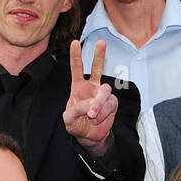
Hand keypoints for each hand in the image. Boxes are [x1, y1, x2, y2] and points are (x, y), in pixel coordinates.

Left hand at [62, 39, 117, 155]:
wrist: (89, 137)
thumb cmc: (76, 125)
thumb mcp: (69, 119)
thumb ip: (75, 110)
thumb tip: (90, 105)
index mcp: (78, 87)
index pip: (77, 69)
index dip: (76, 56)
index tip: (75, 43)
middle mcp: (92, 87)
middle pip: (97, 68)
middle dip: (99, 55)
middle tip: (101, 42)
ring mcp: (103, 94)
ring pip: (105, 90)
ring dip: (98, 104)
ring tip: (91, 115)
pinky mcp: (112, 103)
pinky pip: (110, 105)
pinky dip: (103, 113)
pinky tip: (98, 119)